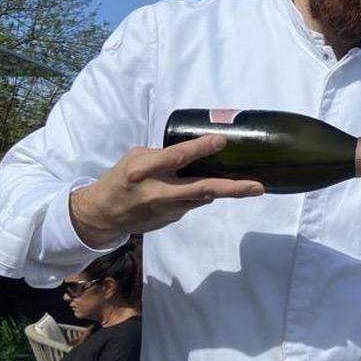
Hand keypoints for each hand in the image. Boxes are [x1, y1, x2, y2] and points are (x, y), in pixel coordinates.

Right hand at [70, 135, 264, 245]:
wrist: (102, 215)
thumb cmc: (119, 179)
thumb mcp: (134, 158)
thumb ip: (162, 155)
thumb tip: (194, 150)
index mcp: (143, 170)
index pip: (176, 157)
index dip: (201, 148)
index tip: (222, 140)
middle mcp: (157, 192)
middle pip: (201, 189)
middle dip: (232, 188)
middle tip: (257, 186)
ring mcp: (166, 209)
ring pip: (202, 198)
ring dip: (225, 192)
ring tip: (250, 186)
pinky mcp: (170, 220)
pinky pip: (193, 204)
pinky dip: (204, 195)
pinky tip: (214, 188)